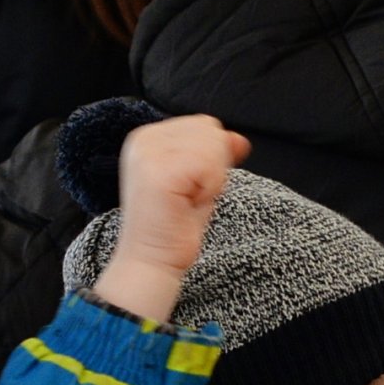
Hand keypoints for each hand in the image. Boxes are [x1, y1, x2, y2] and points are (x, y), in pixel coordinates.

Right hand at [92, 115, 250, 323]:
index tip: (192, 186)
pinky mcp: (159, 171)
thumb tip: (239, 138)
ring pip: (212, 146)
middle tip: (191, 195)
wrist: (153, 259)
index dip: (212, 158)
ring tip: (189, 200)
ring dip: (211, 180)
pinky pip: (208, 165)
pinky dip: (209, 188)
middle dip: (213, 167)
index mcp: (149, 136)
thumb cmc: (176, 225)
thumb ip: (217, 154)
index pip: (204, 126)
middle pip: (210, 131)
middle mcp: (144, 138)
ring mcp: (149, 153)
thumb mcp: (202, 181)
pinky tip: (190, 203)